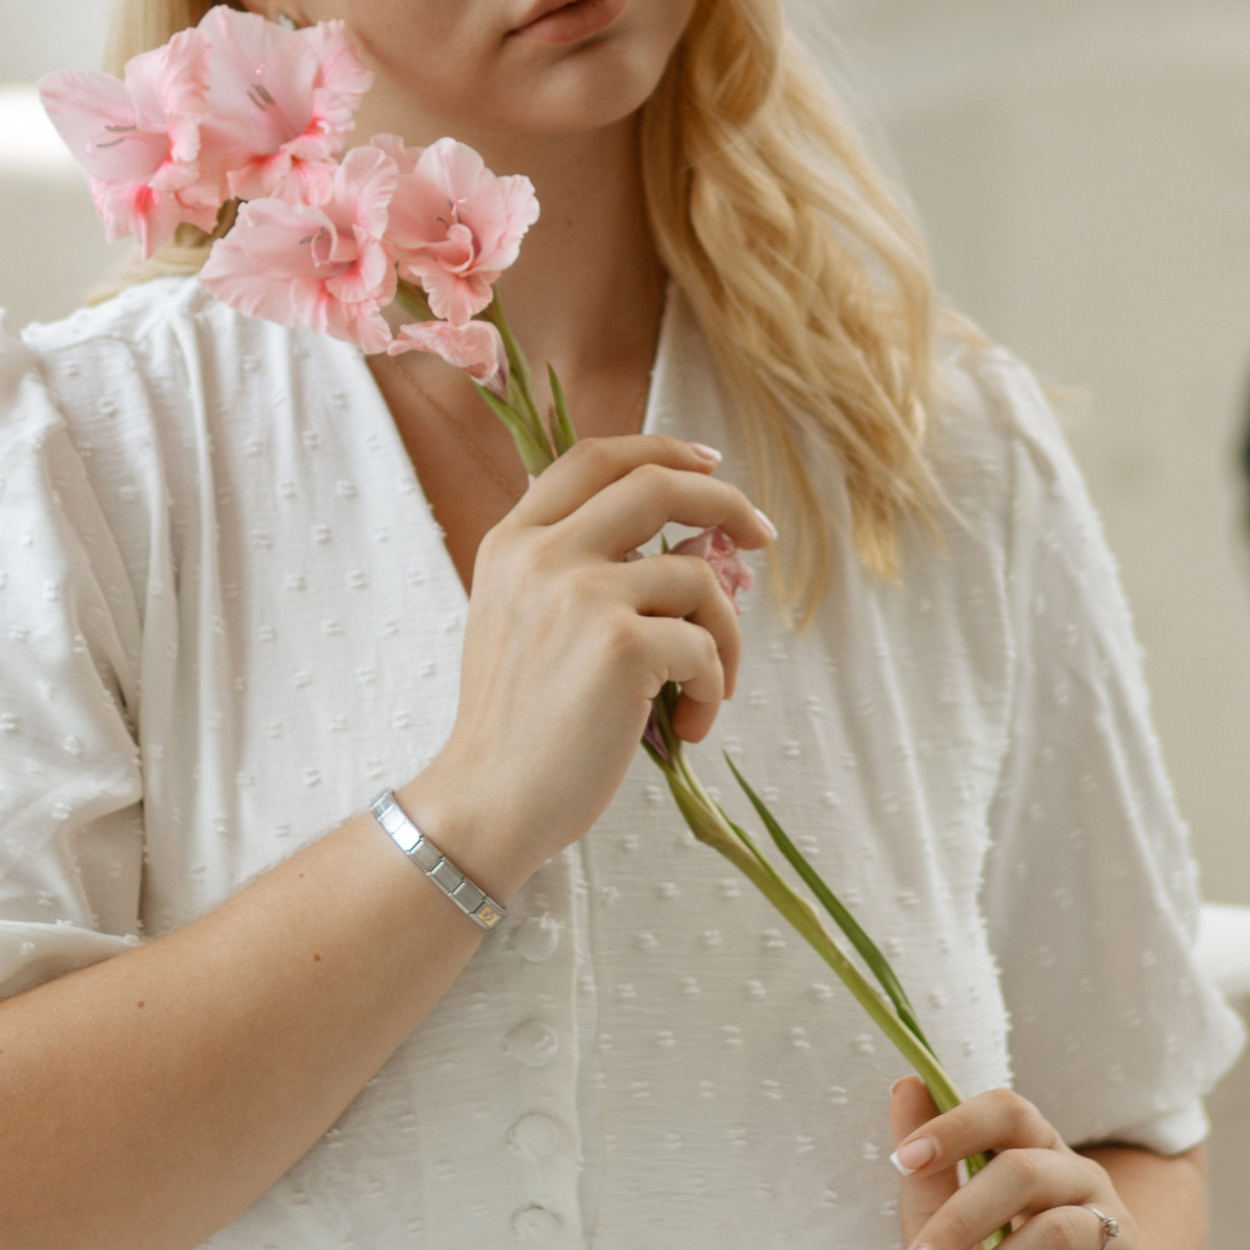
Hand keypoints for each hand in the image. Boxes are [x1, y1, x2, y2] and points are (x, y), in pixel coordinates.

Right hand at [406, 436, 774, 898]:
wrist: (488, 799)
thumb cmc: (514, 726)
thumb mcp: (517, 618)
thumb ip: (571, 571)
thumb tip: (683, 550)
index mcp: (512, 542)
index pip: (593, 457)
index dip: (660, 450)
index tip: (708, 465)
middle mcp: (542, 554)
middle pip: (657, 485)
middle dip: (725, 501)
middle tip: (762, 535)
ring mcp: (581, 594)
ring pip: (698, 578)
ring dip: (724, 635)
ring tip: (706, 689)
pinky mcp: (621, 645)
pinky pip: (704, 647)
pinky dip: (711, 688)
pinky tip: (688, 725)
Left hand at [889, 1076, 1165, 1249]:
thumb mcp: (944, 1247)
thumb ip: (927, 1177)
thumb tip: (905, 1085)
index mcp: (1036, 1159)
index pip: (1009, 1112)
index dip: (958, 1126)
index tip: (903, 1159)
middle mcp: (1084, 1188)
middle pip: (1026, 1171)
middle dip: (959, 1222)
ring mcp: (1120, 1240)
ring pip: (1057, 1234)